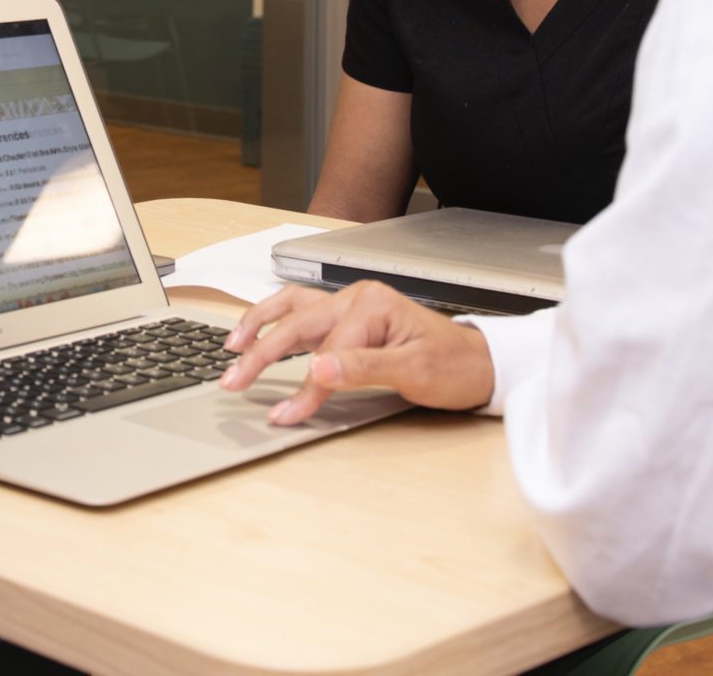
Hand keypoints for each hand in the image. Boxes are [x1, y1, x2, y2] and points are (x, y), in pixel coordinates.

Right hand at [219, 281, 495, 423]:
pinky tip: (258, 333)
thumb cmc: (454, 366)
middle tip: (232, 381)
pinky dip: (276, 321)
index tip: (283, 415)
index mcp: (371, 305)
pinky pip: (303, 313)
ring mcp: (352, 305)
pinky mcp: (349, 317)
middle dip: (260, 353)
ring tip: (232, 346)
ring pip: (292, 307)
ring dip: (259, 324)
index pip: (325, 352)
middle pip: (297, 323)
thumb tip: (316, 369)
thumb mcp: (414, 372)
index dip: (303, 388)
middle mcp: (357, 298)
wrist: (480, 364)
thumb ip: (361, 368)